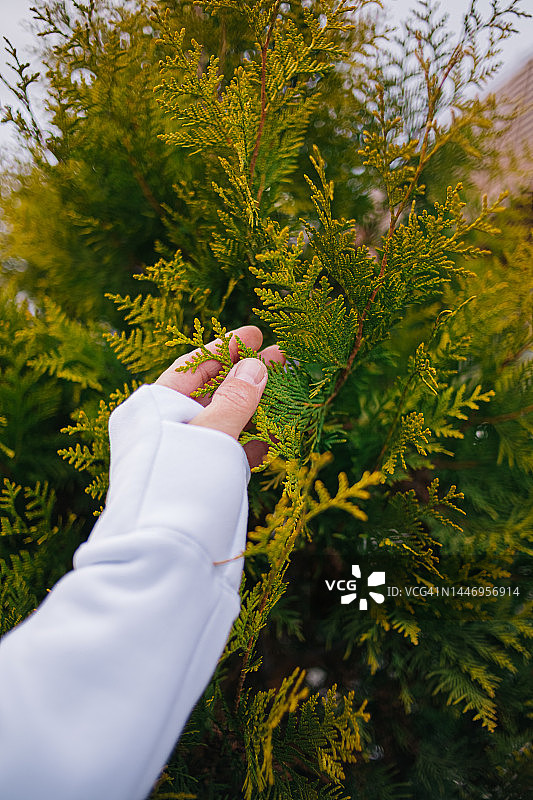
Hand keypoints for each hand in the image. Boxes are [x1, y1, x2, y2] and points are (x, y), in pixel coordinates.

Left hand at [155, 325, 284, 467]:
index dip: (225, 349)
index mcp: (162, 408)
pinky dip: (260, 440)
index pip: (194, 368)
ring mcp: (194, 452)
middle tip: (280, 356)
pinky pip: (237, 450)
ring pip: (231, 420)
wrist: (169, 543)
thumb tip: (254, 367)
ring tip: (291, 389)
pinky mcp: (211, 477)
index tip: (254, 335)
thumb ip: (234, 400)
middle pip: (217, 391)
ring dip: (261, 406)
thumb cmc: (183, 476)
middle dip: (250, 374)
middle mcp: (177, 427)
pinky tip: (284, 429)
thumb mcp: (210, 431)